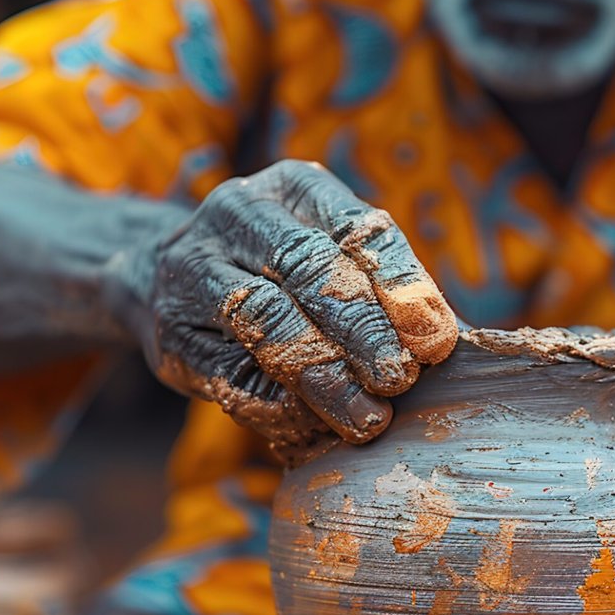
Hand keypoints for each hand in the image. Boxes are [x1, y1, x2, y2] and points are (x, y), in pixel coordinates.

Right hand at [109, 160, 457, 448]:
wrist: (159, 283)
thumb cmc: (279, 275)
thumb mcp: (330, 257)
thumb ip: (384, 293)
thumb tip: (455, 343)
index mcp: (294, 186)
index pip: (356, 227)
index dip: (401, 285)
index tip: (436, 339)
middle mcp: (238, 213)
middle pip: (308, 268)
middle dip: (363, 331)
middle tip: (400, 380)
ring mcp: (195, 271)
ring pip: (266, 320)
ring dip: (325, 376)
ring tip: (368, 417)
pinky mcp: (172, 335)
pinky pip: (233, 375)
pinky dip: (282, 407)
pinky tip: (318, 428)